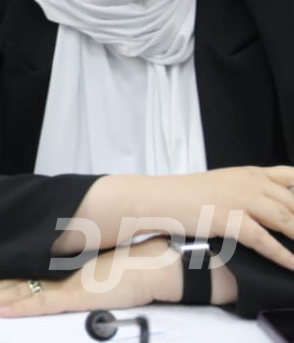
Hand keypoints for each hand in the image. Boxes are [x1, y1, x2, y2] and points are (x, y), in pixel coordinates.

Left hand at [0, 237, 177, 316]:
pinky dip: (21, 308)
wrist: (151, 265)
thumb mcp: (88, 277)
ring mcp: (62, 285)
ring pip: (18, 292)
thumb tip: (54, 288)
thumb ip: (68, 282)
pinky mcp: (77, 296)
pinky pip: (43, 304)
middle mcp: (53, 276)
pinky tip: (2, 312)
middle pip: (7, 284)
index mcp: (53, 272)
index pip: (12, 279)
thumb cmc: (124, 271)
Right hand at [138, 166, 293, 271]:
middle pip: (293, 202)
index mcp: (250, 174)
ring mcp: (239, 200)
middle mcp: (249, 183)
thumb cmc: (188, 196)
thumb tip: (277, 210)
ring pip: (285, 219)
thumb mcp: (225, 185)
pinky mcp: (228, 219)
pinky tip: (292, 265)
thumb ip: (252, 192)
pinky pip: (263, 239)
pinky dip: (282, 255)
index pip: (291, 177)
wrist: (158, 199)